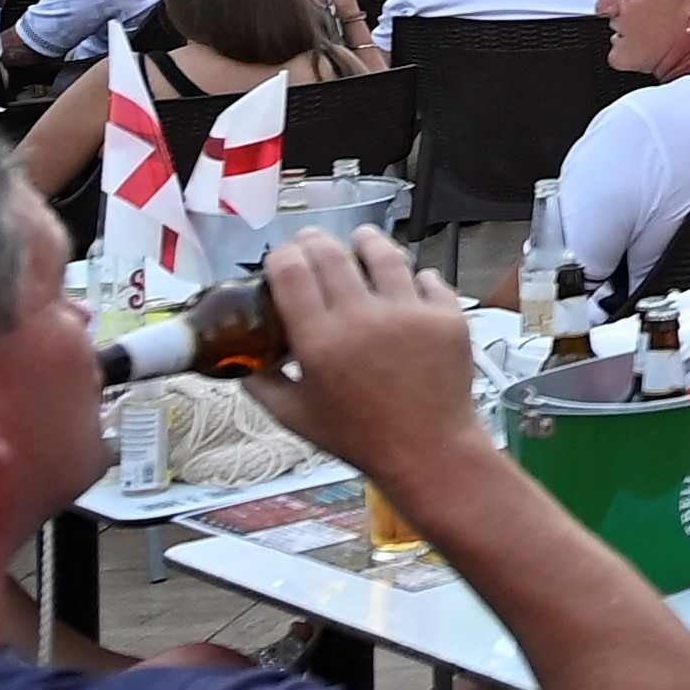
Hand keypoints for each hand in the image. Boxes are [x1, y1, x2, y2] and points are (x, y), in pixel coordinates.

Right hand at [241, 227, 495, 494]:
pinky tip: (409, 279)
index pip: (291, 271)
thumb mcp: (296, 417)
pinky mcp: (447, 317)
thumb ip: (262, 385)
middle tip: (312, 240)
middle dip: (316, 241)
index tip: (281, 258)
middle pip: (332, 255)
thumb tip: (242, 362)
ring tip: (361, 238)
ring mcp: (410, 313)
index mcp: (320, 340)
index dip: (282, 256)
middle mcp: (363, 318)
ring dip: (367, 242)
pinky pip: (429, 280)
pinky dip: (415, 277)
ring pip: (385, 256)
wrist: (429, 451)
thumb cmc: (358, 438)